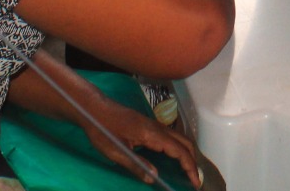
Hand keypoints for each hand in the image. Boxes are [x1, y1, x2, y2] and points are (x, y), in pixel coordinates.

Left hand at [80, 95, 201, 187]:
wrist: (94, 108)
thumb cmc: (102, 129)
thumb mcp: (115, 151)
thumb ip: (135, 164)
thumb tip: (154, 177)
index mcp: (151, 134)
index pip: (179, 150)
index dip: (189, 166)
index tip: (195, 181)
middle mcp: (157, 127)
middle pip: (185, 142)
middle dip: (193, 161)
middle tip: (194, 179)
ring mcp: (154, 124)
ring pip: (179, 138)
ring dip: (187, 153)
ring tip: (187, 170)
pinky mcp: (149, 125)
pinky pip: (171, 137)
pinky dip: (178, 148)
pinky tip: (173, 158)